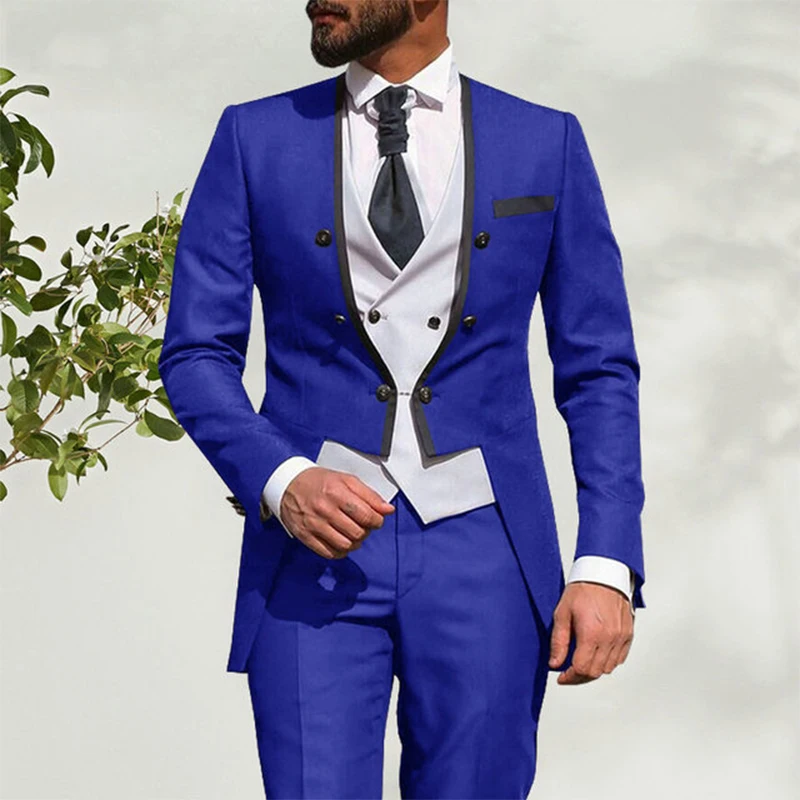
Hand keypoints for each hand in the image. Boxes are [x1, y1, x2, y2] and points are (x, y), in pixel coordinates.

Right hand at [280, 467, 395, 558]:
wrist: (288, 485)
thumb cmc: (319, 481)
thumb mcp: (346, 480)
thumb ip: (369, 495)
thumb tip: (388, 509)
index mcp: (336, 492)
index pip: (366, 515)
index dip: (377, 521)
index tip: (376, 519)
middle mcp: (325, 509)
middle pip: (357, 532)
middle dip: (366, 531)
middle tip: (364, 526)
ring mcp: (314, 524)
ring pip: (345, 545)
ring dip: (355, 543)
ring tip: (354, 534)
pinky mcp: (306, 536)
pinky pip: (329, 553)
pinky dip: (340, 551)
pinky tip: (342, 541)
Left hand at [548, 581, 633, 684]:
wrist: (603, 574)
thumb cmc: (582, 590)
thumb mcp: (562, 613)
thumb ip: (558, 641)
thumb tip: (554, 663)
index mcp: (592, 634)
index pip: (582, 669)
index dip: (569, 677)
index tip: (561, 676)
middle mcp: (610, 638)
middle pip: (595, 672)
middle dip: (579, 677)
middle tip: (568, 673)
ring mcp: (621, 637)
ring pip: (608, 668)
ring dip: (593, 670)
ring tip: (581, 663)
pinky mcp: (628, 634)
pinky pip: (619, 659)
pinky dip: (607, 662)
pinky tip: (596, 655)